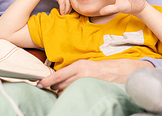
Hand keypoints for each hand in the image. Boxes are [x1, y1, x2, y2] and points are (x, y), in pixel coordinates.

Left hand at [37, 59, 153, 90]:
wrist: (123, 72)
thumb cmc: (104, 68)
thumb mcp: (87, 66)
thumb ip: (75, 71)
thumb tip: (60, 78)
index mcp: (79, 65)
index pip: (58, 75)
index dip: (47, 81)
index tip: (39, 84)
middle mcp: (82, 74)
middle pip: (61, 85)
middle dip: (55, 88)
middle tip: (52, 89)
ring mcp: (88, 83)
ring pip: (68, 92)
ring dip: (64, 93)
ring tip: (66, 93)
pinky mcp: (93, 89)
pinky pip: (78, 95)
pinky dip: (73, 96)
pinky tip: (75, 96)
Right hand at [39, 0, 69, 14]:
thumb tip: (65, 1)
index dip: (71, 5)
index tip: (69, 10)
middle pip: (71, 2)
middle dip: (69, 9)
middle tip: (67, 14)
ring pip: (67, 4)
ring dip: (66, 11)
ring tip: (64, 15)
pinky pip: (63, 4)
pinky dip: (62, 10)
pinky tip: (61, 13)